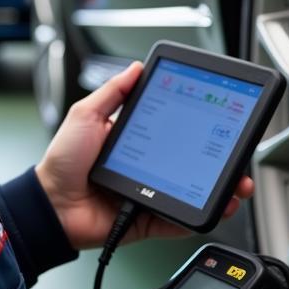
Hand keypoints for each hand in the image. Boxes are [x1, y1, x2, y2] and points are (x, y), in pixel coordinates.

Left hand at [35, 61, 254, 250]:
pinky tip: (218, 208)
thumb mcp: (86, 115)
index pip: (176, 131)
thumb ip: (113, 92)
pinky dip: (199, 217)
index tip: (219, 120)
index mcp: (138, 141)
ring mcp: (152, 193)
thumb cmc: (63, 161)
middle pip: (193, 163)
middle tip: (237, 156)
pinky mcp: (149, 219)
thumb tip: (136, 68)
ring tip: (236, 185)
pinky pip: (179, 220)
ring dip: (220, 190)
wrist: (51, 204)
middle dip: (221, 161)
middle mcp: (149, 167)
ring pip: (194, 192)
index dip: (199, 127)